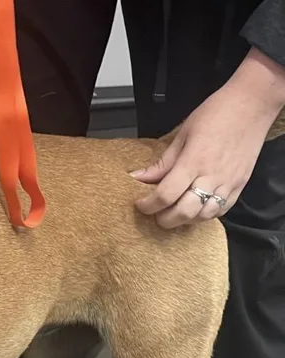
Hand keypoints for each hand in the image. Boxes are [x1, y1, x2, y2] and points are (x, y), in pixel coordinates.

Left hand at [132, 48, 284, 228]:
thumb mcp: (182, 135)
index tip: (142, 204)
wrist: (253, 104)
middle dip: (164, 219)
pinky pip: (220, 210)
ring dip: (184, 219)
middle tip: (156, 212)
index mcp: (193, 161)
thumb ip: (162, 163)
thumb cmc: (216, 113)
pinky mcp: (239, 185)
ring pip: (202, 216)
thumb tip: (139, 177)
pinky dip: (204, 215)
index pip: (165, 195)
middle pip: (183, 212)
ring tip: (174, 212)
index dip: (149, 205)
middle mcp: (211, 176)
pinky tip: (195, 208)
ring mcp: (228, 183)